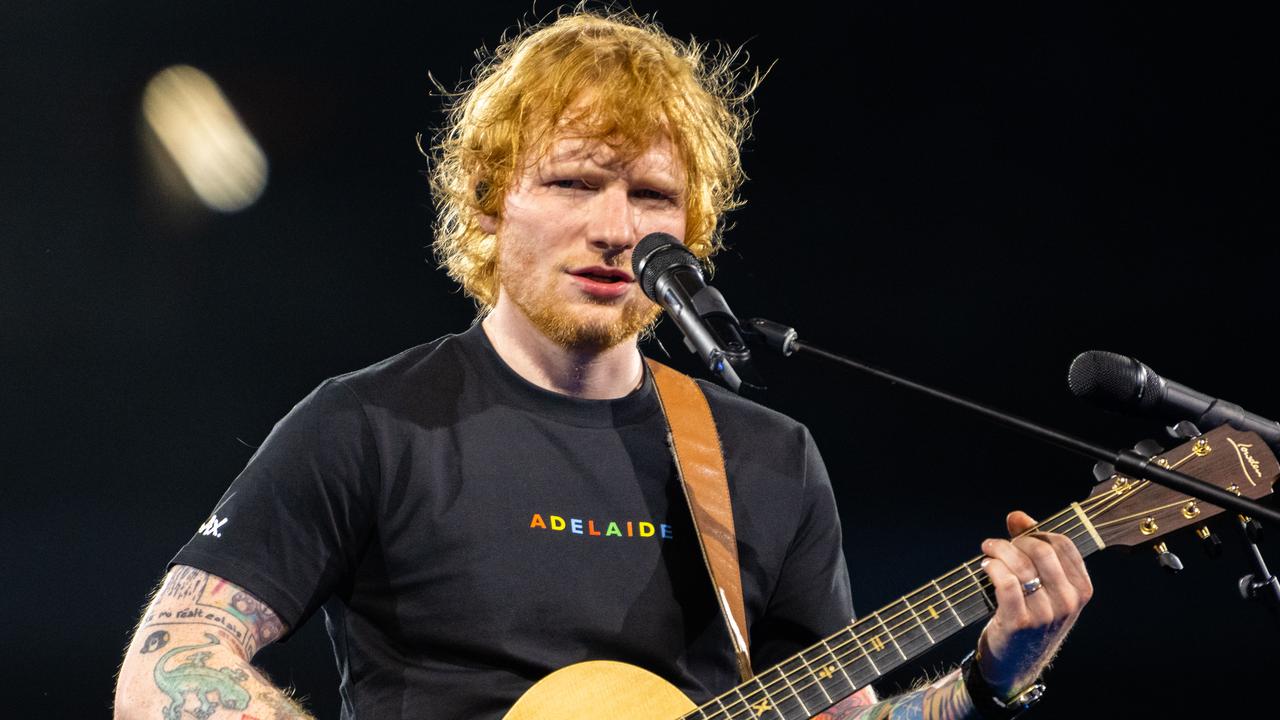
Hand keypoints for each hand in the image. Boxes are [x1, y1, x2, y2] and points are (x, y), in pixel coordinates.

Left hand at [975, 510, 1092, 698]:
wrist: (1016, 663)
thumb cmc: (1031, 618)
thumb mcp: (1044, 586)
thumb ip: (1033, 548)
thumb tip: (1017, 515)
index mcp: (1081, 589)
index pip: (1062, 543)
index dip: (1035, 532)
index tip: (1017, 534)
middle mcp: (1068, 601)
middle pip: (1040, 550)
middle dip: (1013, 541)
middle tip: (997, 545)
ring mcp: (1046, 613)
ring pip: (1020, 565)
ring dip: (998, 551)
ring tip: (988, 553)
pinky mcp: (1020, 621)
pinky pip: (1005, 582)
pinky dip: (992, 568)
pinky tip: (985, 567)